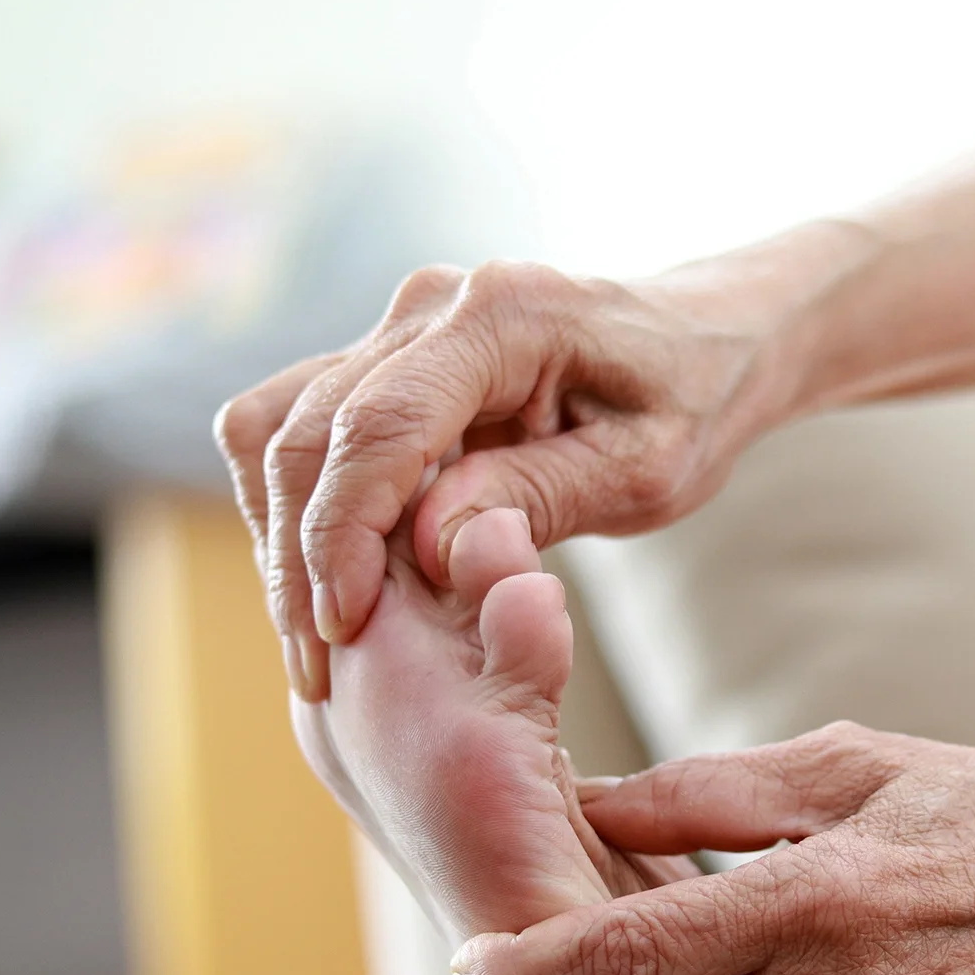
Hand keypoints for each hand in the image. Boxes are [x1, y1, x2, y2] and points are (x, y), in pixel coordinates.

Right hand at [213, 258, 793, 700]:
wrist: (696, 346)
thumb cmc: (686, 405)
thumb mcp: (646, 469)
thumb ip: (541, 496)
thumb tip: (427, 541)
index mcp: (502, 317)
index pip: (380, 425)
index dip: (343, 533)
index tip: (341, 628)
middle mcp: (429, 306)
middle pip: (308, 431)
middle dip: (299, 556)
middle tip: (319, 668)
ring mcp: (396, 329)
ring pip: (278, 429)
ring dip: (283, 538)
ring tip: (318, 642)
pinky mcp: (378, 362)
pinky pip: (294, 428)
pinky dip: (295, 511)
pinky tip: (331, 588)